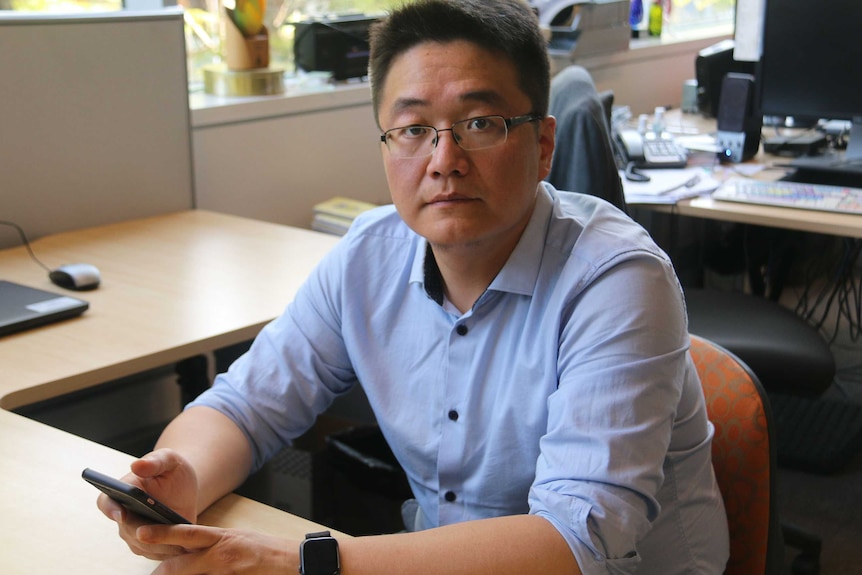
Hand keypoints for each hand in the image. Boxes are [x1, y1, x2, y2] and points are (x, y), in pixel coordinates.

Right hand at [96, 448, 198, 559]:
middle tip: (164, 530)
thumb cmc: (172, 470)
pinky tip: (184, 545)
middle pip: (127, 529)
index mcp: (122, 491)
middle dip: (143, 531)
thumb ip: (155, 461)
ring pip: (141, 545)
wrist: (184, 488)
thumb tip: (136, 465)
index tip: (121, 514)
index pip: (105, 502)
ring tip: (179, 538)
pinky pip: (155, 553)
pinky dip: (169, 550)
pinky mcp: (149, 545)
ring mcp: (134, 533)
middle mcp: (123, 515)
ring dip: (159, 543)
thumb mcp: (169, 460)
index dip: (110, 509)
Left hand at [137, 524, 295, 574]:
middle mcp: (220, 555)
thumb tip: (187, 549)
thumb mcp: (235, 537)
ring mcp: (225, 573)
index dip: (162, 533)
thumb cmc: (263, 548)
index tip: (142, 531)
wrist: (290, 561)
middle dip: (161, 573)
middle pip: (179, 566)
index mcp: (221, 537)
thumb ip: (211, 543)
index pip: (186, 533)